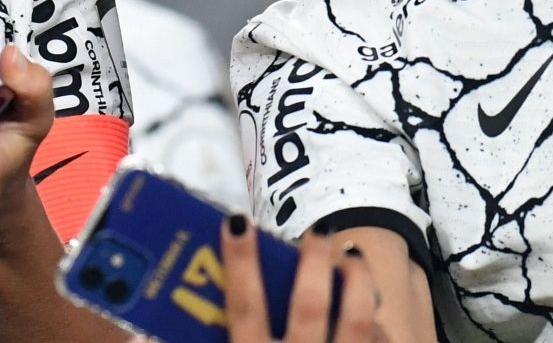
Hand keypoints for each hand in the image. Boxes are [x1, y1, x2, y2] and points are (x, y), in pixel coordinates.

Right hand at [220, 217, 384, 342]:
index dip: (240, 263)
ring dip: (358, 282)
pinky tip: (375, 312)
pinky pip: (379, 342)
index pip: (245, 306)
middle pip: (309, 305)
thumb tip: (173, 326)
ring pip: (357, 320)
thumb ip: (216, 339)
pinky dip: (378, 324)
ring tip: (355, 256)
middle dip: (315, 261)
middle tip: (320, 230)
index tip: (237, 222)